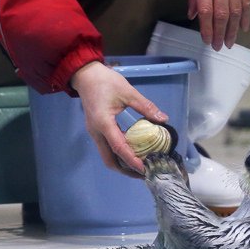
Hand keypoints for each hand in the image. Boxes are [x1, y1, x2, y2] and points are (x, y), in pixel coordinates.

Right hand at [69, 61, 167, 176]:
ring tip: (140, 166)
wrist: (85, 75)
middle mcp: (97, 132)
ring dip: (122, 164)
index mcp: (104, 123)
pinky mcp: (96, 131)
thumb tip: (163, 119)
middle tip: (144, 173)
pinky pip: (107, 148)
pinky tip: (132, 153)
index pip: (119, 148)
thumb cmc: (105, 81)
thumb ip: (145, 107)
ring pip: (107, 156)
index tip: (145, 169)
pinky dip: (119, 155)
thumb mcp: (128, 92)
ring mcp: (94, 133)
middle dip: (126, 170)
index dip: (132, 161)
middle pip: (109, 160)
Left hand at [188, 0, 249, 50]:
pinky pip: (247, 2)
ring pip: (235, 11)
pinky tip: (243, 29)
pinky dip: (246, 17)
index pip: (206, 10)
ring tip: (230, 42)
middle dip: (220, 33)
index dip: (207, 28)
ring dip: (233, 30)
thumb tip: (194, 16)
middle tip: (219, 46)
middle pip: (221, 14)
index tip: (207, 41)